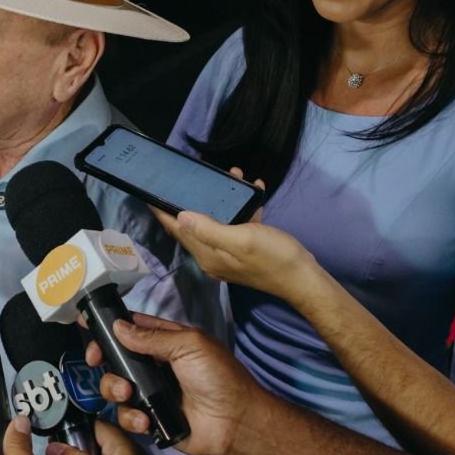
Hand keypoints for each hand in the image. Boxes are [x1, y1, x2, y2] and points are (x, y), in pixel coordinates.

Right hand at [86, 313, 256, 454]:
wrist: (235, 423)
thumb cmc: (218, 377)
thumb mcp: (189, 346)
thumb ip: (152, 337)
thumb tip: (118, 327)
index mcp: (166, 342)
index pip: (132, 328)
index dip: (109, 325)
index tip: (85, 322)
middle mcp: (154, 366)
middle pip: (115, 357)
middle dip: (102, 357)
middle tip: (95, 359)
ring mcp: (150, 393)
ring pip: (114, 386)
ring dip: (114, 388)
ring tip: (128, 394)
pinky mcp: (149, 419)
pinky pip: (126, 416)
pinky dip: (131, 417)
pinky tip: (146, 419)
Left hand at [153, 172, 315, 297]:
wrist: (305, 279)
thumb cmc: (274, 257)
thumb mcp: (240, 239)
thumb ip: (208, 229)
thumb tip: (180, 217)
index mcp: (208, 254)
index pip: (178, 230)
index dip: (163, 212)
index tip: (150, 194)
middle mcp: (214, 256)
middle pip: (194, 225)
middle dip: (192, 200)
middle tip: (189, 177)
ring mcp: (230, 254)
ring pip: (218, 221)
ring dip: (223, 199)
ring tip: (233, 175)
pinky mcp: (246, 250)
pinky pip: (239, 224)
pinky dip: (244, 207)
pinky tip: (254, 190)